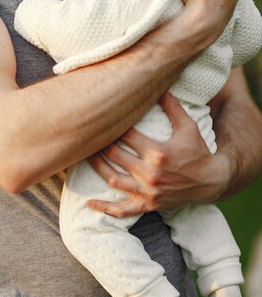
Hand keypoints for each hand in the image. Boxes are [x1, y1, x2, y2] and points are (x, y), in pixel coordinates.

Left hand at [86, 93, 230, 217]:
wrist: (211, 182)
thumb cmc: (198, 152)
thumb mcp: (188, 126)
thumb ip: (172, 106)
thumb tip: (160, 86)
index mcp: (158, 153)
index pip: (127, 136)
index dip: (115, 125)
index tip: (105, 117)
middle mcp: (150, 174)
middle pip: (116, 155)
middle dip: (101, 144)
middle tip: (91, 133)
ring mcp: (148, 192)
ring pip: (113, 179)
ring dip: (97, 167)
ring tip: (85, 155)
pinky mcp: (148, 205)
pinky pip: (122, 210)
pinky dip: (105, 208)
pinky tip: (89, 203)